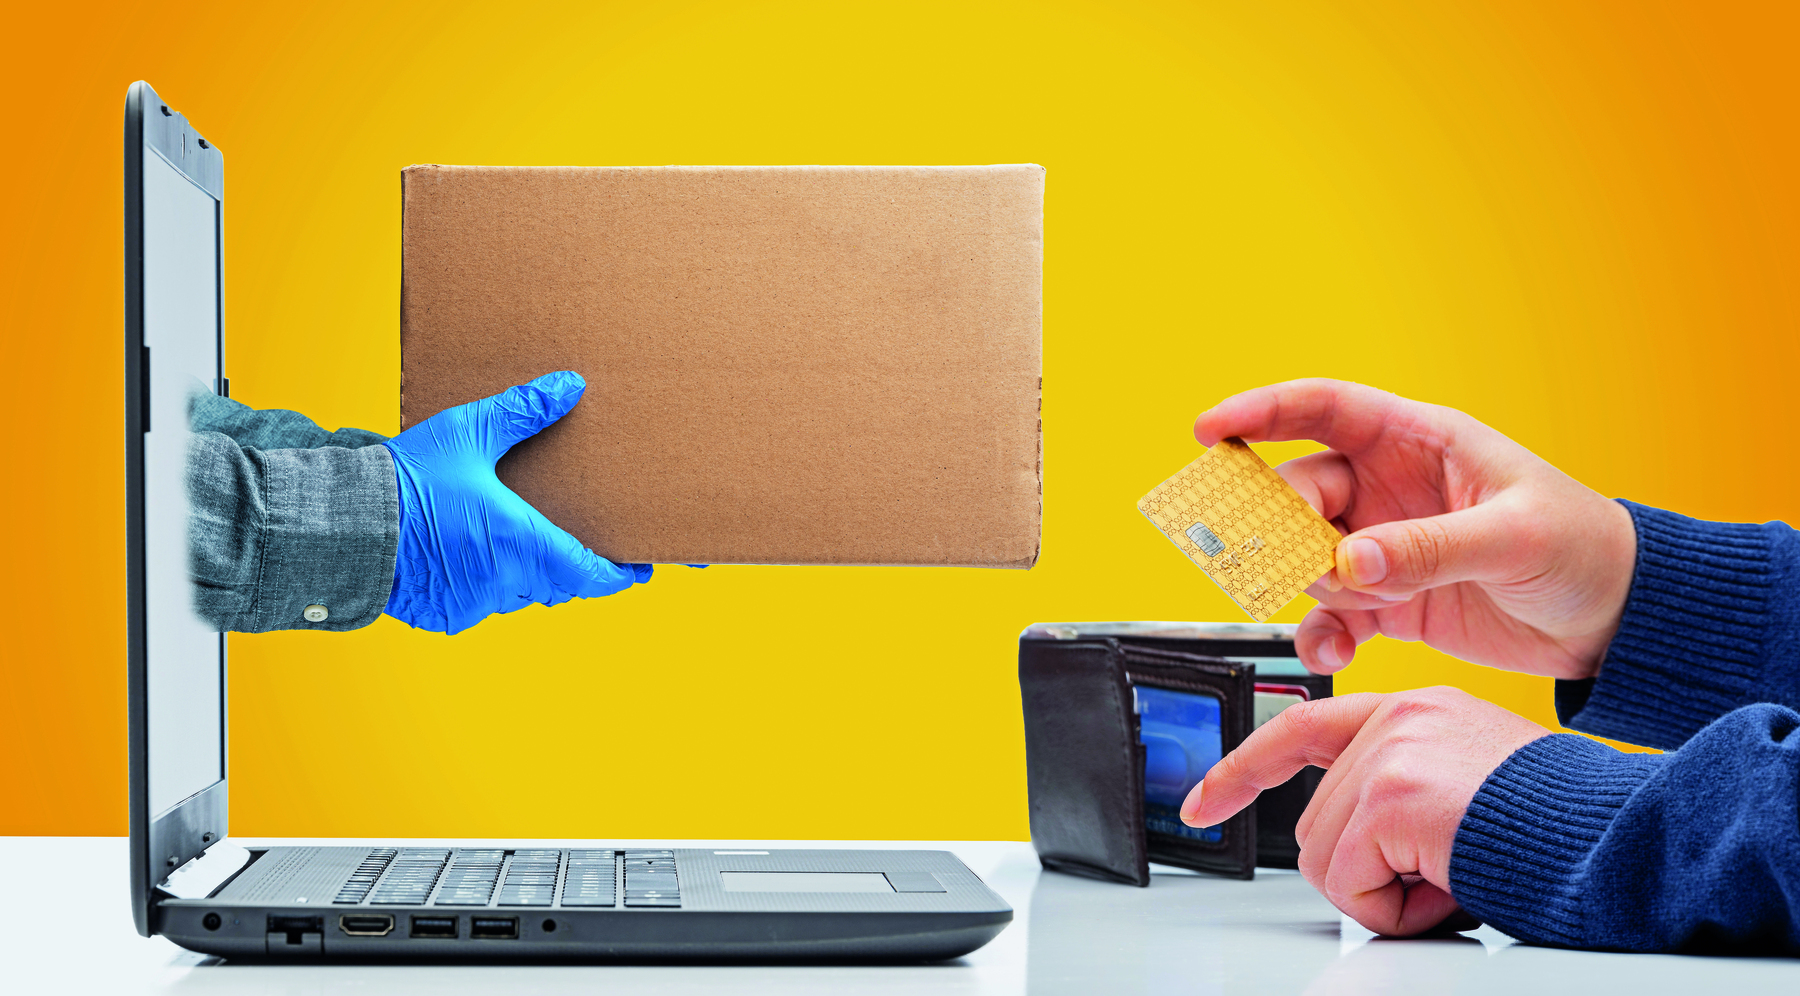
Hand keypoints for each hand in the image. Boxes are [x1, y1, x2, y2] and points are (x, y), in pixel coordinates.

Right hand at [382, 371, 649, 633]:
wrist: (342, 525)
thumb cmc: (407, 480)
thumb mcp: (467, 434)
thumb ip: (522, 411)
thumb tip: (571, 387)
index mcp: (523, 543)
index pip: (591, 574)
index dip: (618, 574)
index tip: (637, 568)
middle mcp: (505, 581)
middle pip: (556, 583)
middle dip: (567, 565)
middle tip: (576, 543)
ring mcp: (474, 603)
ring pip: (518, 593)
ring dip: (522, 572)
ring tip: (516, 538)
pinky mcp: (444, 615)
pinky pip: (479, 603)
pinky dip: (482, 582)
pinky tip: (467, 553)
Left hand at [1183, 687, 1549, 935]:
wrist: (1620, 842)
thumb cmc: (1558, 828)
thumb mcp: (1465, 785)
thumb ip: (1401, 784)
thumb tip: (1350, 842)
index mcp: (1413, 709)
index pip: (1300, 728)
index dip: (1242, 772)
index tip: (1200, 802)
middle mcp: (1397, 716)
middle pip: (1312, 822)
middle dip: (1367, 870)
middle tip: (1443, 873)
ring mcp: (1392, 751)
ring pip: (1322, 859)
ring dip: (1384, 894)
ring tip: (1453, 875)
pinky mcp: (1392, 797)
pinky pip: (1347, 887)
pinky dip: (1394, 912)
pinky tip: (1450, 887)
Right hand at [1195, 379, 1636, 680]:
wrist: (1616, 624)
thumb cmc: (1585, 551)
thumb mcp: (1513, 539)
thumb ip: (1429, 548)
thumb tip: (1349, 561)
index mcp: (1419, 443)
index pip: (1324, 409)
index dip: (1261, 412)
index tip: (1209, 430)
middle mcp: (1388, 490)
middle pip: (1298, 492)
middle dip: (1274, 524)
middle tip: (1270, 558)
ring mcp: (1382, 548)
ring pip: (1304, 557)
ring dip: (1304, 587)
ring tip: (1343, 612)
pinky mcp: (1386, 603)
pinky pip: (1328, 615)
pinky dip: (1321, 636)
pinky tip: (1337, 653)